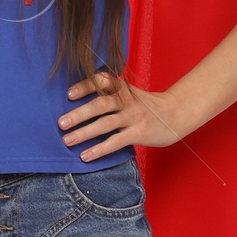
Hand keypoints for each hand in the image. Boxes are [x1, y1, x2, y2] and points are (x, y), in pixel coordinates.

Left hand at [59, 71, 185, 160]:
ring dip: (84, 132)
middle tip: (60, 123)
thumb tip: (75, 106)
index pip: (102, 81)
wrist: (176, 114)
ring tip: (67, 140)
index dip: (85, 86)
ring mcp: (133, 117)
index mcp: (123, 88)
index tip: (69, 94)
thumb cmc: (145, 106)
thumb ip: (109, 95)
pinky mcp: (139, 133)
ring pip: (106, 124)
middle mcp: (127, 100)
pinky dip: (99, 149)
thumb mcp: (129, 94)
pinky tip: (85, 156)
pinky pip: (116, 142)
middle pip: (101, 104)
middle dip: (79, 113)